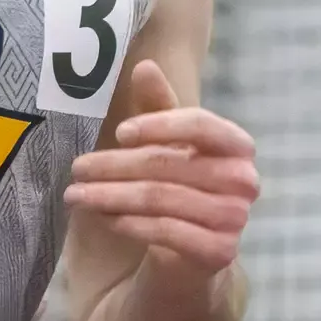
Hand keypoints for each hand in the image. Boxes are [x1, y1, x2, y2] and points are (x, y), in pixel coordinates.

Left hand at [65, 60, 258, 277]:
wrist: (192, 254)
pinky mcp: (220, 252)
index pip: (201, 124)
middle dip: (114, 166)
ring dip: (110, 196)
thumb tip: (144, 66)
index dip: (160, 125)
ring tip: (76, 195)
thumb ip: (159, 106)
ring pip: (160, 198)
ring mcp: (235, 218)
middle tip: (76, 169)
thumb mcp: (168, 143)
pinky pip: (166, 231)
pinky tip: (105, 218)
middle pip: (169, 163)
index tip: (119, 131)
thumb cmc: (180, 186)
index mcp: (238, 145)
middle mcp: (244, 181)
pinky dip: (130, 223)